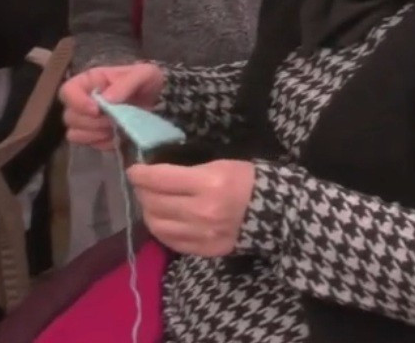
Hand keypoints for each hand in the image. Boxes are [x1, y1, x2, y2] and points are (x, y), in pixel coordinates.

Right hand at [61, 63, 164, 149]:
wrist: (161, 99)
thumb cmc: (147, 81)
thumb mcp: (143, 74)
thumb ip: (125, 84)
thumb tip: (106, 100)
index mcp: (89, 81)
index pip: (67, 91)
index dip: (77, 102)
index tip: (97, 110)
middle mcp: (83, 101)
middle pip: (70, 117)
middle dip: (93, 122)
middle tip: (114, 119)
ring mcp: (87, 120)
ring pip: (75, 134)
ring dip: (96, 134)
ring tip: (116, 127)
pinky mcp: (96, 136)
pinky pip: (90, 145)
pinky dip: (104, 142)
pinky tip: (118, 136)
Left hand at [130, 160, 255, 256]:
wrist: (279, 212)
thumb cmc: (250, 181)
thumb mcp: (222, 165)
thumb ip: (188, 171)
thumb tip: (157, 174)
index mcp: (208, 183)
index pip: (159, 179)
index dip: (140, 174)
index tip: (134, 171)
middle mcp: (201, 210)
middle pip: (154, 203)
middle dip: (143, 192)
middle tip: (144, 186)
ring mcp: (202, 234)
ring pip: (157, 225)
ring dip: (149, 212)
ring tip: (152, 204)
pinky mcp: (205, 250)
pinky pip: (171, 242)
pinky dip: (162, 230)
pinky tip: (165, 221)